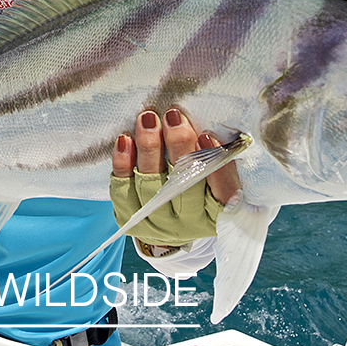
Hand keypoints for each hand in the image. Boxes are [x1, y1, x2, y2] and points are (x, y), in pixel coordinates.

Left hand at [110, 107, 241, 245]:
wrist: (170, 228)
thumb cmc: (202, 193)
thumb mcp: (219, 183)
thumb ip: (219, 160)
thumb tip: (215, 127)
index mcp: (217, 215)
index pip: (224, 192)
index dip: (216, 167)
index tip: (207, 136)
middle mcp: (188, 223)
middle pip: (183, 184)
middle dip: (178, 146)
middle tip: (173, 117)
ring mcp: (157, 222)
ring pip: (151, 184)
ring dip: (149, 148)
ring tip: (148, 119)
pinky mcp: (130, 216)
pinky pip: (123, 189)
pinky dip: (123, 163)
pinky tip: (125, 139)